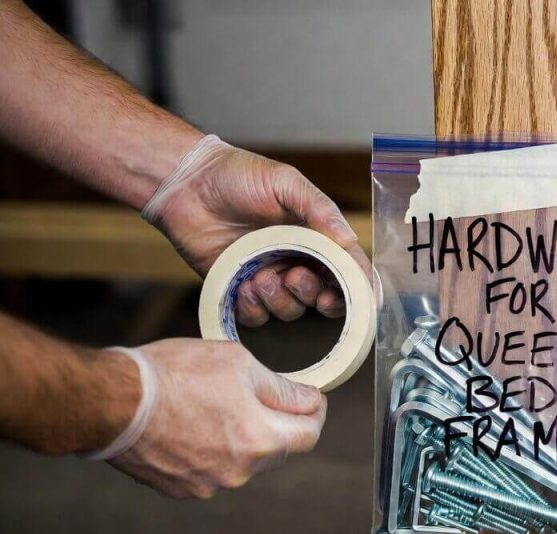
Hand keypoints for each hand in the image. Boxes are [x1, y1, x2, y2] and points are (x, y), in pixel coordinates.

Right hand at [104, 339, 326, 498]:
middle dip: (276, 421)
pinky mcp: (181, 488)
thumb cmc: (173, 376)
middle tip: (260, 392)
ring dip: (241, 435)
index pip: (309, 435)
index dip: (314, 411)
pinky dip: (211, 448)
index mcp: (260, 439)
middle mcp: (239, 471)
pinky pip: (212, 468)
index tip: (308, 396)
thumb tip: (310, 400)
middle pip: (278, 448)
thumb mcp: (238, 363)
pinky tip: (192, 423)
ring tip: (215, 404)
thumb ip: (281, 388)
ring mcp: (208, 484)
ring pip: (244, 459)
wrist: (111, 403)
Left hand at [142, 135, 369, 325]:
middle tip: (293, 276)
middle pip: (320, 296)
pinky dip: (253, 307)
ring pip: (289, 310)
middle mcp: (295, 260)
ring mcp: (267, 276)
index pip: (345, 269)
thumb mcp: (286, 183)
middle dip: (312, 294)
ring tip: (259, 276)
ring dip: (279, 299)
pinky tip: (242, 285)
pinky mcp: (238, 288)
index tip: (345, 293)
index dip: (352, 287)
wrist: (186, 183)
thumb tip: (350, 241)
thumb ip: (320, 211)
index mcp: (314, 236)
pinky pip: (256, 316)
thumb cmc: (237, 175)